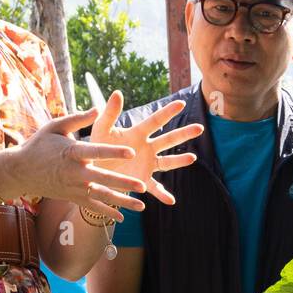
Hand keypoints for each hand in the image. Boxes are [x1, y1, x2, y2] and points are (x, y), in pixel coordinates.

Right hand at [0, 107, 144, 220]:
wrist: (20, 171)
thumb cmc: (39, 144)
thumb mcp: (55, 126)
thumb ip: (78, 119)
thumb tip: (99, 108)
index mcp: (72, 151)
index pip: (96, 151)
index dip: (114, 152)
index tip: (131, 152)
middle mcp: (75, 172)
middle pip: (103, 178)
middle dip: (123, 183)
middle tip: (142, 186)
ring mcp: (74, 187)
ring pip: (101, 196)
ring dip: (122, 202)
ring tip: (141, 205)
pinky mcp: (72, 197)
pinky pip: (92, 207)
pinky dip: (107, 212)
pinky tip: (122, 217)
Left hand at [90, 91, 203, 210]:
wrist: (93, 169)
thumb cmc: (97, 146)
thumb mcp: (101, 129)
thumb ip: (110, 113)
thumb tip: (117, 92)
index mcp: (138, 134)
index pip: (155, 121)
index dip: (167, 112)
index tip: (180, 103)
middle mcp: (147, 148)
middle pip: (168, 140)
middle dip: (184, 134)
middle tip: (199, 128)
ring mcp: (147, 165)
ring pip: (167, 162)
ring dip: (180, 160)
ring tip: (192, 158)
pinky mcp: (143, 180)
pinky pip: (155, 188)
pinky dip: (163, 194)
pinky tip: (171, 200)